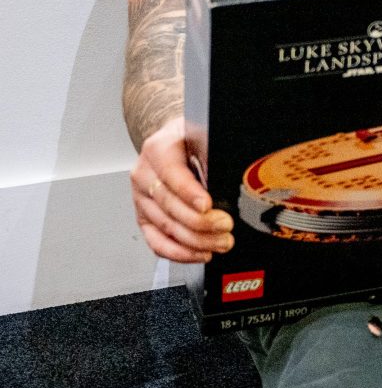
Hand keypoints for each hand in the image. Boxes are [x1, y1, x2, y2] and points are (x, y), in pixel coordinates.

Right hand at [130, 116, 233, 262]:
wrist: (176, 143)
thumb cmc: (192, 140)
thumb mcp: (204, 134)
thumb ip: (212, 151)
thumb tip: (234, 172)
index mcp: (158, 149)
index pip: (171, 174)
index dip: (189, 192)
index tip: (207, 205)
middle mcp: (145, 175)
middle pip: (169, 205)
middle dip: (199, 221)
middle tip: (225, 225)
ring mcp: (142, 199)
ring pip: (165, 226)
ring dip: (196, 240)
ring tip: (222, 242)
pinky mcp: (145, 218)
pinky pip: (157, 242)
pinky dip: (180, 253)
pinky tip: (201, 253)